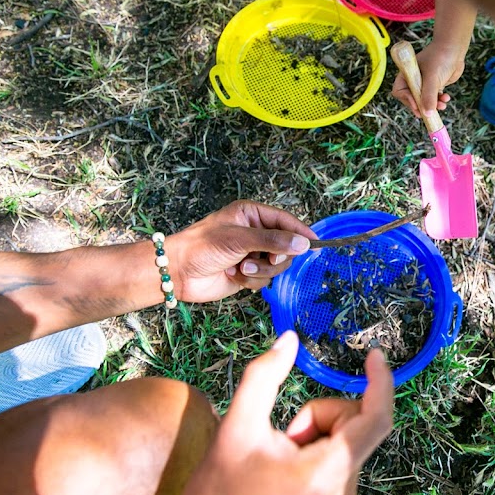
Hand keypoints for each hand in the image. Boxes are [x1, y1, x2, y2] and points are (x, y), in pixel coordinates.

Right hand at [163, 332, 394, 494]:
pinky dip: (316, 454)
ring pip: (346, 443)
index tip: (375, 355)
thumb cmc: (216, 493)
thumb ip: (264, 375)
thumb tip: (289, 340)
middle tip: (283, 434)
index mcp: (324, 474)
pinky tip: (283, 472)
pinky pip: (339, 463)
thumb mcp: (236, 426)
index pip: (376, 420)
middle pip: (355, 426)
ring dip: (315, 437)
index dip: (380, 382)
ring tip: (277, 457)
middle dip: (319, 415)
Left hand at [168, 201, 316, 300]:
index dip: (301, 232)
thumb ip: (272, 240)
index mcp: (252, 215)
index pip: (285, 221)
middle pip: (286, 246)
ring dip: (261, 270)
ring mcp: (252, 254)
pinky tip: (234, 275)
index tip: (316, 244)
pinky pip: (265, 279)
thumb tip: (304, 244)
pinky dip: (251, 280)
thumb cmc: (202, 246)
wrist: (177, 272)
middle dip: (276, 256)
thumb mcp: (238, 239)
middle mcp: (255, 233)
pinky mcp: (247, 273)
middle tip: (267, 259)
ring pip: (277, 265)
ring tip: (241, 268)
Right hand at [391, 42, 465, 116]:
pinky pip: (434, 98)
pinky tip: (446, 98)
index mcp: (407, 74)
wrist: (455, 49)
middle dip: (421, 106)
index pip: (399, 91)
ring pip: (424, 101)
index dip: (406, 100)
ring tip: (442, 105)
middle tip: (429, 113)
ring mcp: (425, 83)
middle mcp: (414, 79)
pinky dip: (440, 101)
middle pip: (411, 99)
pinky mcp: (435, 85)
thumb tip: (427, 114)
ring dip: (433, 106)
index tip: (417, 105)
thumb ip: (429, 96)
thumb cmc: (440, 58)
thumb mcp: (432, 78)